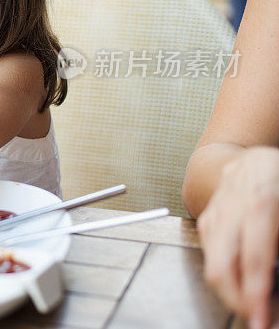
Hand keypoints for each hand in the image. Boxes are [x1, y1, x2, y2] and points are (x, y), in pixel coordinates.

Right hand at [197, 146, 278, 328]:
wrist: (250, 163)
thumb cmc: (276, 183)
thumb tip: (277, 276)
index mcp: (259, 203)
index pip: (254, 258)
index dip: (257, 292)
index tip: (262, 318)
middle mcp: (230, 211)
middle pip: (222, 267)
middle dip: (237, 301)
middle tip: (255, 320)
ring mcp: (213, 217)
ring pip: (212, 267)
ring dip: (231, 295)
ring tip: (251, 308)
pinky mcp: (204, 224)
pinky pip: (211, 258)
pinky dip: (226, 278)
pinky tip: (241, 288)